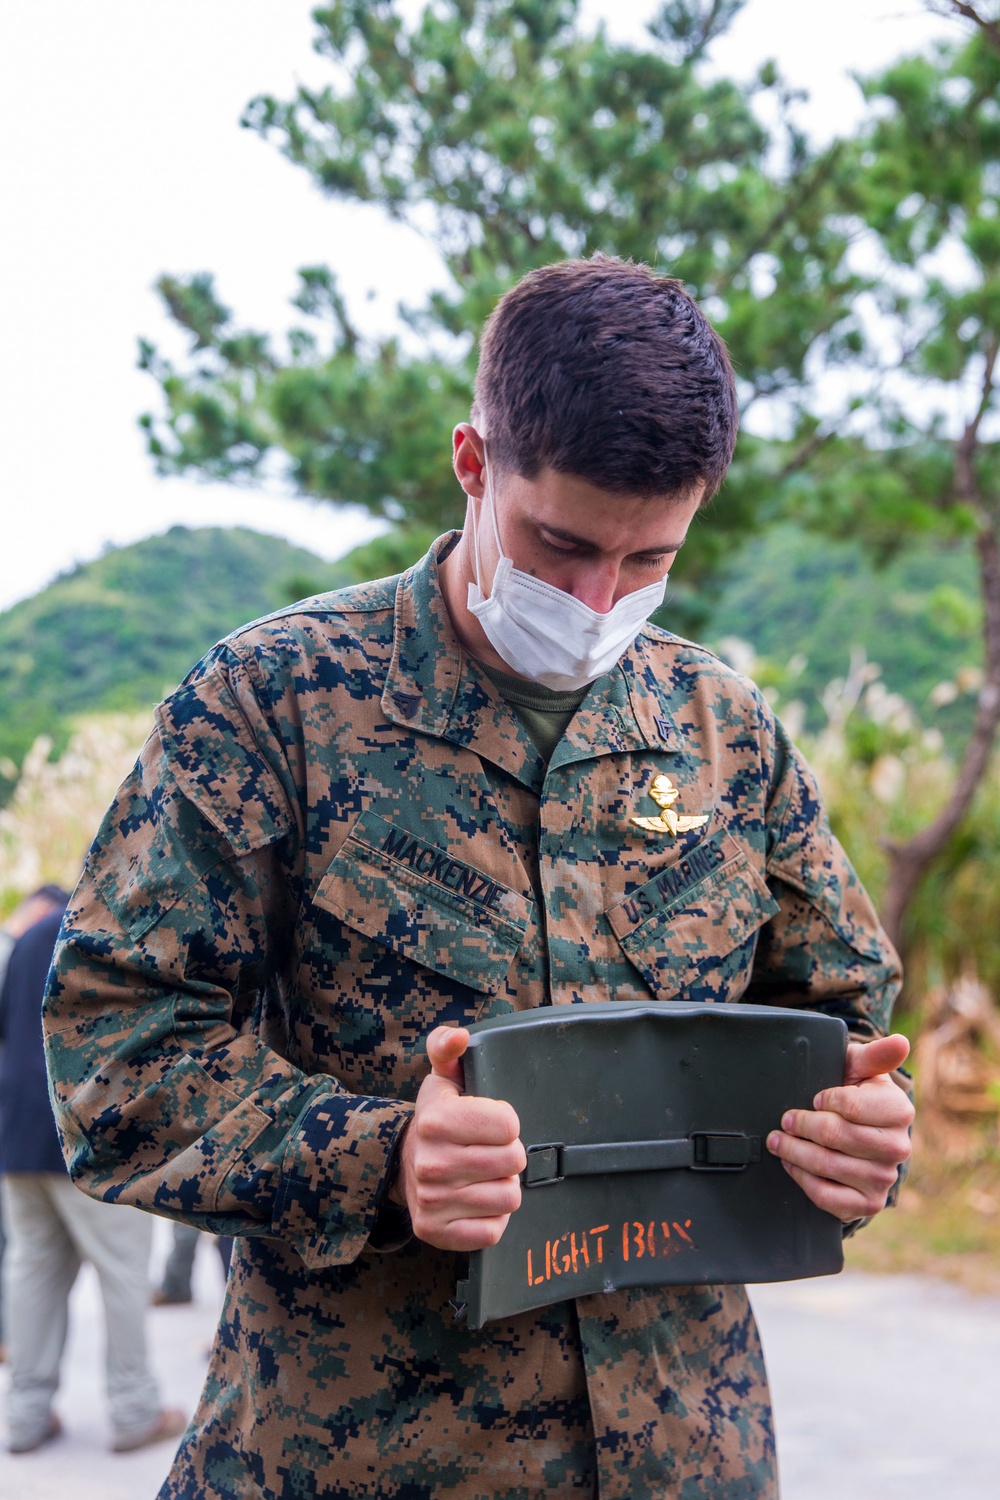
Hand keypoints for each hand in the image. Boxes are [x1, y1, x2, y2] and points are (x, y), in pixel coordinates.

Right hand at [392, 1025, 525, 1250]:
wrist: (404, 1164)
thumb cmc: (439, 1118)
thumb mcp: (443, 1076)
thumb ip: (448, 1046)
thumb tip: (460, 1036)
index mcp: (436, 1119)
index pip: (510, 1124)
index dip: (507, 1123)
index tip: (489, 1123)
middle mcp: (429, 1162)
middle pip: (514, 1162)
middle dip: (509, 1155)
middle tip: (489, 1151)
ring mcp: (431, 1201)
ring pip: (509, 1198)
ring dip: (502, 1186)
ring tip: (483, 1175)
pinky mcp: (435, 1231)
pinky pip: (493, 1231)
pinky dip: (492, 1217)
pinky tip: (477, 1200)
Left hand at [766, 1033, 913, 1222]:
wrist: (858, 1131)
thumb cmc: (855, 1093)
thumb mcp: (860, 1068)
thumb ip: (875, 1054)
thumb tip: (900, 1042)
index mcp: (898, 1110)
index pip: (851, 1106)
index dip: (825, 1100)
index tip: (815, 1097)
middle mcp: (897, 1147)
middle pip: (835, 1136)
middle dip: (802, 1126)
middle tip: (785, 1120)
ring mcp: (884, 1178)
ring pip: (827, 1166)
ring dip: (794, 1152)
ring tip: (778, 1140)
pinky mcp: (868, 1203)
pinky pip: (828, 1197)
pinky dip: (802, 1180)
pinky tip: (791, 1165)